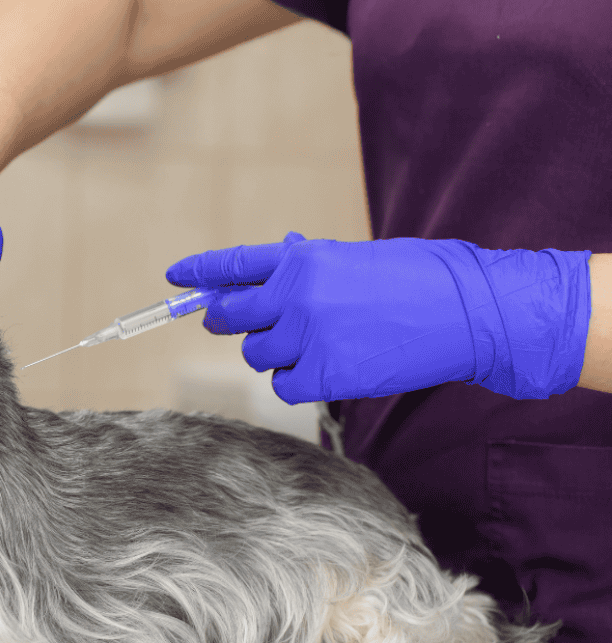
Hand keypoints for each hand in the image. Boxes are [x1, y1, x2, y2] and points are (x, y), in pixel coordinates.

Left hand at [166, 234, 591, 403]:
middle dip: (225, 320)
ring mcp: (307, 335)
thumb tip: (268, 271)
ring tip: (315, 343)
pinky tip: (326, 369)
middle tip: (227, 323)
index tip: (175, 277)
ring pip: (257, 355)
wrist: (468, 312)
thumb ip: (309, 267)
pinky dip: (296, 381)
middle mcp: (295, 294)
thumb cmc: (419, 280)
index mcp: (303, 258)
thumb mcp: (356, 260)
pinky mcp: (323, 373)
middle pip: (230, 316)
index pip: (234, 265)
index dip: (200, 272)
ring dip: (274, 352)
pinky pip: (283, 385)